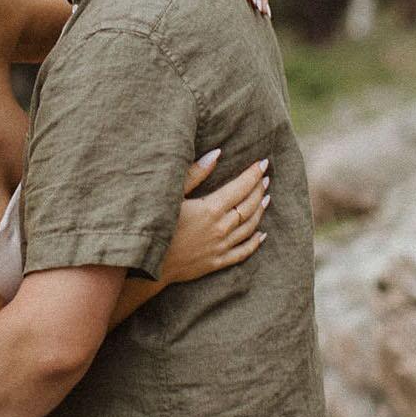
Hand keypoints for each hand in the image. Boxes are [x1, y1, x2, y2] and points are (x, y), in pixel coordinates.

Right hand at [162, 150, 270, 283]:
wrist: (148, 263)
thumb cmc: (156, 224)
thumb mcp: (173, 195)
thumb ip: (195, 174)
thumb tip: (217, 153)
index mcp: (210, 209)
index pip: (240, 187)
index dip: (252, 174)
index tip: (262, 163)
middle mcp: (220, 228)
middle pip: (248, 206)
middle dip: (259, 189)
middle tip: (265, 177)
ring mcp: (220, 247)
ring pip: (249, 227)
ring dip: (260, 211)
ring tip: (267, 198)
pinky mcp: (217, 262)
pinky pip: (243, 252)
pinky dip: (255, 243)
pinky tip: (262, 235)